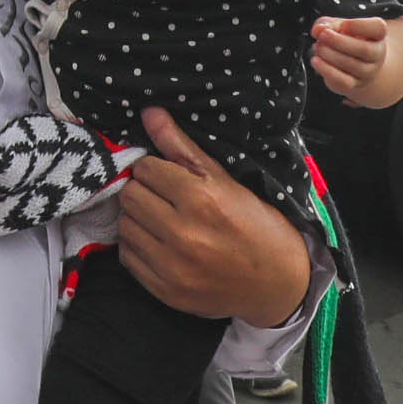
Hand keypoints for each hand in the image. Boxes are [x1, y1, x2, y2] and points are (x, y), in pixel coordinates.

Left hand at [117, 108, 312, 325]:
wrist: (277, 282)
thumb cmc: (256, 223)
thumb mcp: (225, 179)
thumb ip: (181, 146)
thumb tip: (148, 112)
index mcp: (201, 199)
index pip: (145, 169)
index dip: (154, 168)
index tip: (166, 175)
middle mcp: (184, 234)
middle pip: (130, 196)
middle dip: (143, 191)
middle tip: (162, 196)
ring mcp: (173, 267)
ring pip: (124, 226)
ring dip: (138, 219)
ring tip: (161, 219)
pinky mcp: (166, 291)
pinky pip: (127, 258)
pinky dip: (138, 247)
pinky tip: (159, 243)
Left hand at [307, 15, 402, 103]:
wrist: (356, 62)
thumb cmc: (348, 39)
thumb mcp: (338, 26)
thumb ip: (327, 24)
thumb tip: (318, 29)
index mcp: (377, 34)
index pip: (378, 28)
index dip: (358, 25)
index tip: (341, 25)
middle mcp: (377, 54)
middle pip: (364, 49)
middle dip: (338, 41)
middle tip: (322, 36)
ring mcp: (368, 72)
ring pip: (352, 65)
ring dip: (329, 55)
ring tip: (318, 47)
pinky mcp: (355, 84)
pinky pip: (343, 81)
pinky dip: (327, 70)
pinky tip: (316, 61)